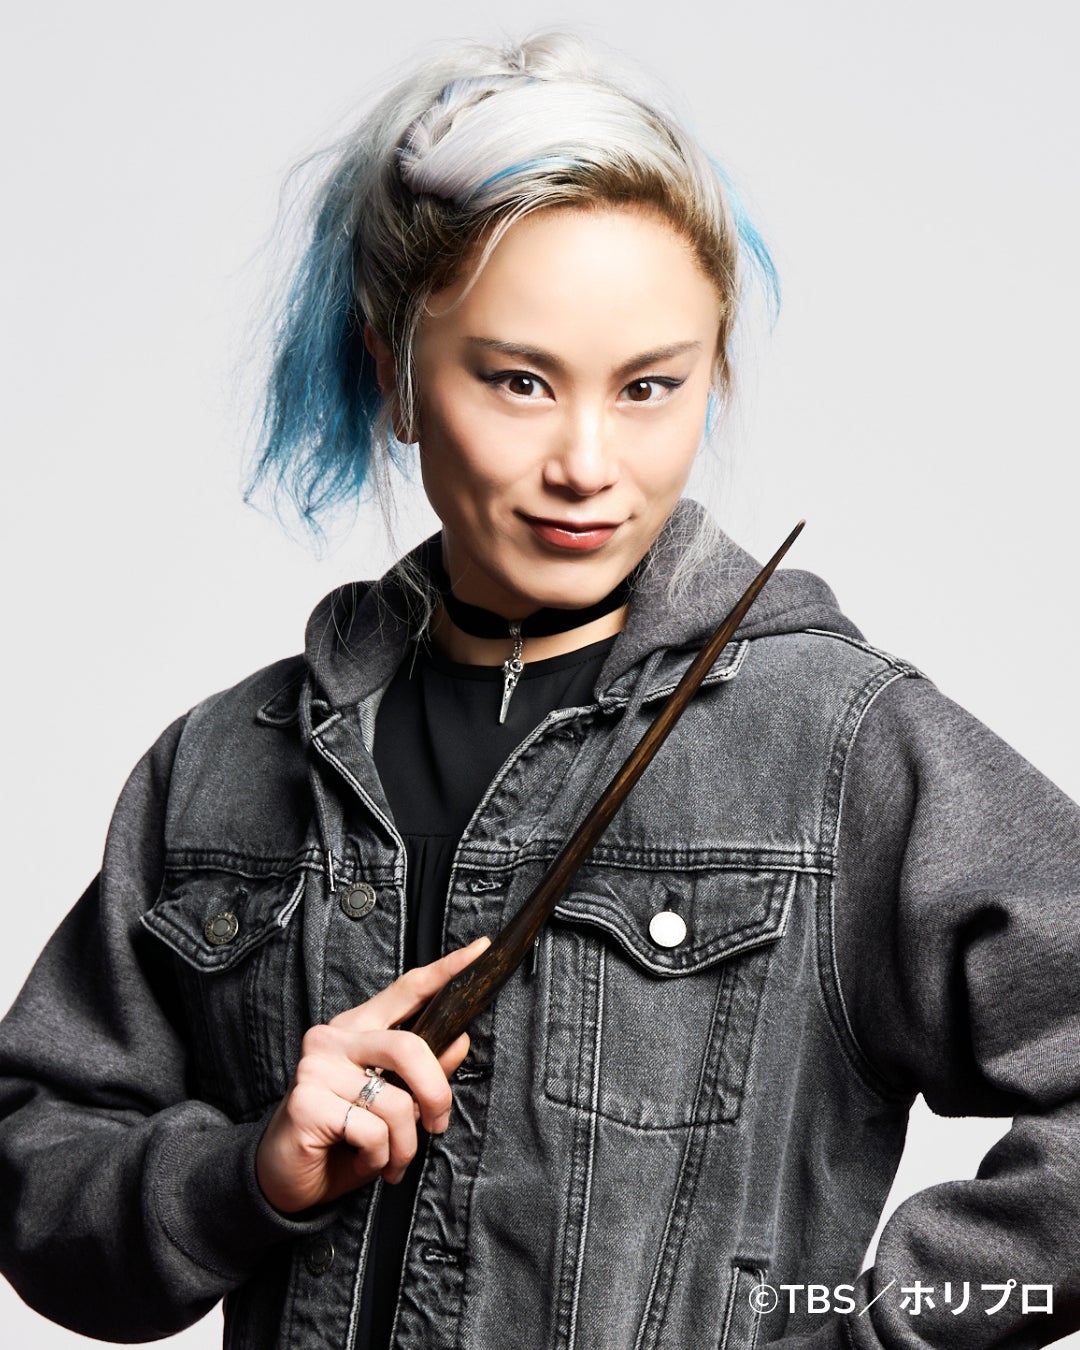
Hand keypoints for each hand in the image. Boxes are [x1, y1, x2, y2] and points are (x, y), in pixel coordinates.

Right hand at [255, 936, 489, 1213]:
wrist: (287, 1178)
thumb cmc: (342, 1136)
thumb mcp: (392, 1103)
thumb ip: (424, 1070)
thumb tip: (459, 1040)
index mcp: (358, 1027)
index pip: (407, 989)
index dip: (445, 970)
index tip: (480, 951)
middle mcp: (334, 1037)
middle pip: (409, 1047)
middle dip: (435, 1094)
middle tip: (437, 1125)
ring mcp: (316, 1067)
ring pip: (395, 1102)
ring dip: (404, 1145)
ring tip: (389, 1158)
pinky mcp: (307, 1102)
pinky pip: (373, 1132)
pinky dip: (379, 1158)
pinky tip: (361, 1161)